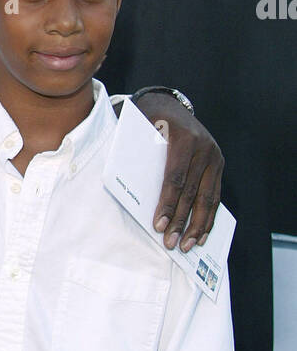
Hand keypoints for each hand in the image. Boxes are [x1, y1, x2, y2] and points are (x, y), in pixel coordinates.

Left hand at [132, 94, 222, 250]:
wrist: (169, 104)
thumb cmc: (148, 122)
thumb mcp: (140, 131)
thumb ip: (138, 158)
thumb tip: (132, 196)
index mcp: (183, 138)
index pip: (175, 179)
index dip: (167, 205)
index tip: (159, 226)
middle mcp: (204, 147)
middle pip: (192, 192)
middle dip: (181, 221)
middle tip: (171, 243)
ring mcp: (214, 156)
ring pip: (208, 197)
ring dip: (198, 225)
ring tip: (188, 246)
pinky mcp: (218, 164)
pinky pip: (215, 195)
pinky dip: (209, 217)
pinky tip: (201, 234)